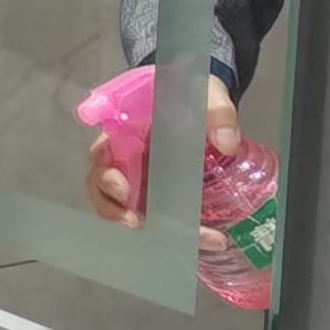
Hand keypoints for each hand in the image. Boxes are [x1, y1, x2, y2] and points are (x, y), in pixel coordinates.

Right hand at [85, 77, 243, 232]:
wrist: (199, 97)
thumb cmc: (189, 90)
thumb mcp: (205, 91)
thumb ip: (217, 111)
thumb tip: (228, 143)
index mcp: (125, 128)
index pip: (103, 151)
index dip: (106, 173)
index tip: (122, 188)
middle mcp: (124, 155)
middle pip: (102, 185)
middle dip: (113, 207)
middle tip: (135, 220)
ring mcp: (139, 175)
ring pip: (123, 205)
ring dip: (147, 223)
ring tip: (176, 239)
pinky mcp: (157, 189)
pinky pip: (156, 212)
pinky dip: (176, 229)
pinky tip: (202, 238)